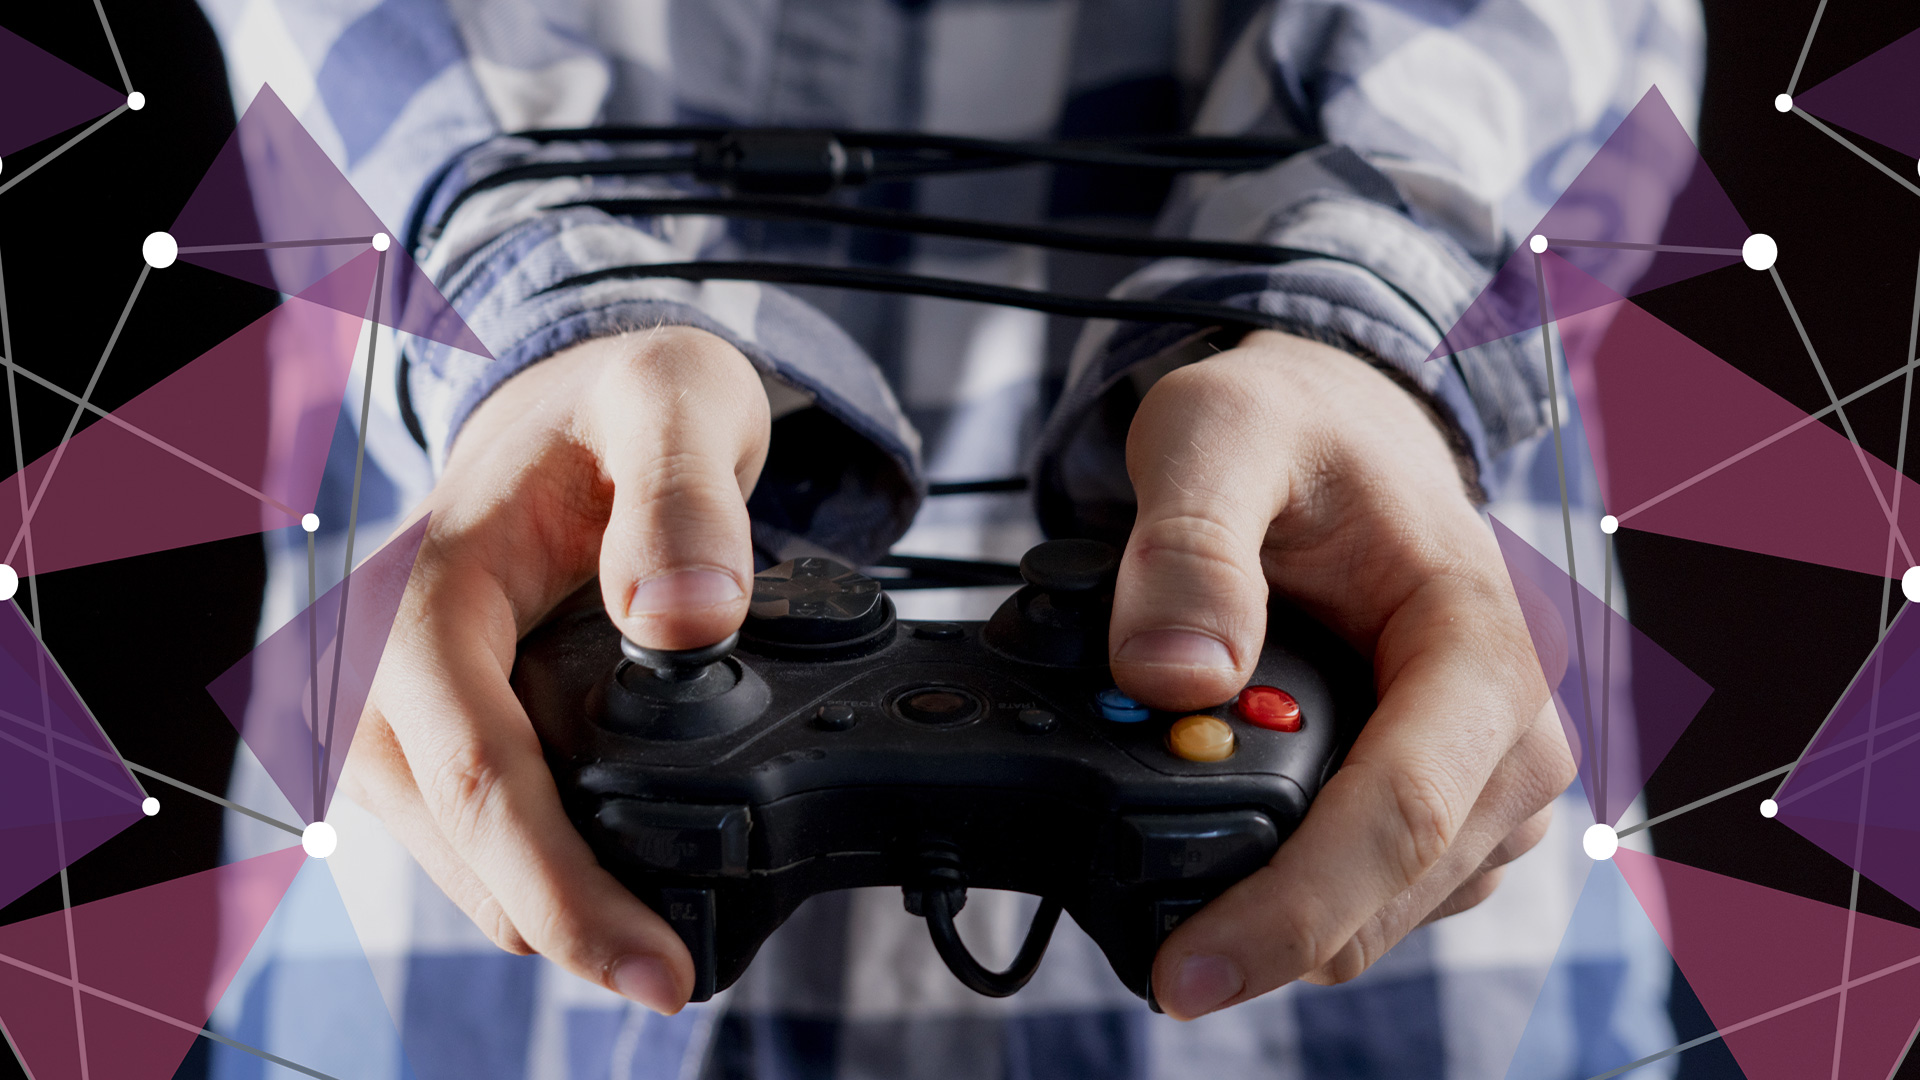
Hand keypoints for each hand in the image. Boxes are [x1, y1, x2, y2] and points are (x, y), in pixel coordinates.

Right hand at [341, 326, 768, 1013]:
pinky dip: (532, 872)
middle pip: (456, 843)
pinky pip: (460, 835)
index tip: (656, 968)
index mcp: (428, 585)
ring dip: (543, 906)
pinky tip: (607, 884)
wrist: (572, 405)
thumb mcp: (674, 403)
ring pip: (451, 860)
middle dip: (561, 924)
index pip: (478, 768)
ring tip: (650, 936)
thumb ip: (686, 500)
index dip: (562, 887)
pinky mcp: (412, 735)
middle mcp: (375, 658)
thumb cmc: (622, 402)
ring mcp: (384, 707)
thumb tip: (687, 621)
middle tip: (673, 973)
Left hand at [1112, 330, 1575, 1018]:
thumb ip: (1187, 546)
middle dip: (1272, 930)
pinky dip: (1309, 890)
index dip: (1291, 911)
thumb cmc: (1291, 425)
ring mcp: (1492, 771)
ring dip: (1290, 911)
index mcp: (1477, 637)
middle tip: (1153, 947)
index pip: (1403, 813)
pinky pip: (1389, 887)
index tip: (1183, 973)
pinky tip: (1238, 859)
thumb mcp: (1215, 436)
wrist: (1339, 425)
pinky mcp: (1457, 797)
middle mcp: (1514, 722)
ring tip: (1185, 874)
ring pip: (1394, 906)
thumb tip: (1172, 679)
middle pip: (1400, 887)